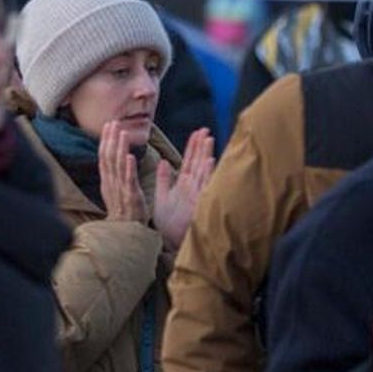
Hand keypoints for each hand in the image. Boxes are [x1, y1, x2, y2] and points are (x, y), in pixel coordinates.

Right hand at [98, 120, 145, 222]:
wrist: (125, 235)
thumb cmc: (124, 214)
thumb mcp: (116, 192)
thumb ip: (116, 176)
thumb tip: (118, 160)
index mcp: (108, 182)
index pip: (104, 157)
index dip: (106, 140)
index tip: (108, 125)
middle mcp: (111, 184)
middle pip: (108, 157)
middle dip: (110, 138)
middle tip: (113, 122)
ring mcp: (120, 190)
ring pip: (117, 166)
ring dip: (119, 148)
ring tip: (122, 132)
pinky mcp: (130, 198)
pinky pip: (128, 181)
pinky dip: (128, 168)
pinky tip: (130, 156)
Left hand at [152, 127, 214, 250]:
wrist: (169, 242)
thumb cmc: (168, 223)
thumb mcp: (162, 197)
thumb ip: (163, 179)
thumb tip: (163, 161)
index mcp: (184, 185)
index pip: (189, 161)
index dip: (193, 146)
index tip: (198, 132)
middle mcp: (192, 187)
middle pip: (198, 162)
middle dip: (201, 146)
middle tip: (205, 129)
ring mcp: (196, 195)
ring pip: (202, 171)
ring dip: (206, 155)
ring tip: (209, 139)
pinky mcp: (198, 204)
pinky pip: (203, 186)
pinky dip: (207, 174)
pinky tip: (210, 162)